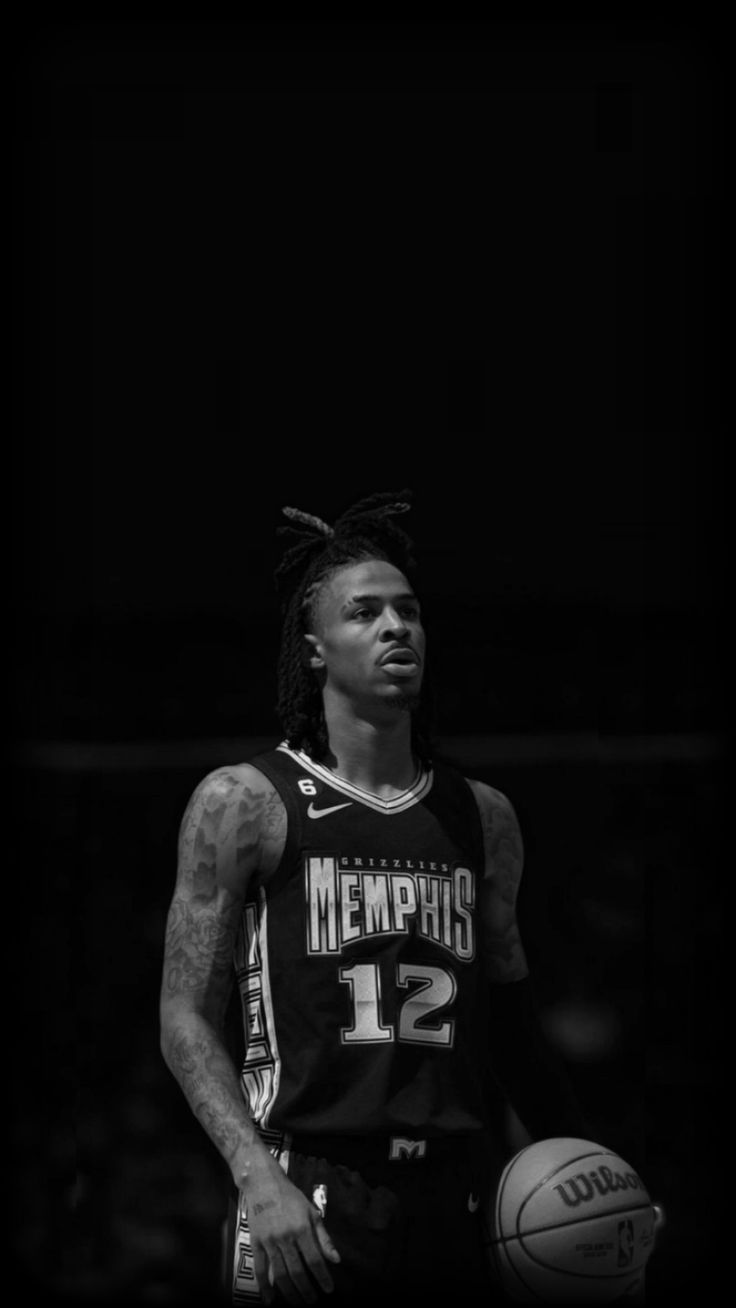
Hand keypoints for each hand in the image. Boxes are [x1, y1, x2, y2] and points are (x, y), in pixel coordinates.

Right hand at [244, 1155, 340, 1304]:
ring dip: (289, 1293)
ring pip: (280, 1274)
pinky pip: (259, 1269)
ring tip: (297, 1303)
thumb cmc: (291, 1198)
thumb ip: (324, 1238)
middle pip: (297, 1271)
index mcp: (302, 1228)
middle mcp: (286, 1237)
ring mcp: (269, 1242)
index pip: (315, 1259)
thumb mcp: (312, 1212)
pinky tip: (269, 1300)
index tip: (328, 1290)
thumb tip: (336, 1260)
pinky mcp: (255, 1243)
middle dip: (306, 1290)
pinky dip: (264, 1288)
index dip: (322, 1277)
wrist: (263, 1184)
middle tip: (312, 1302)